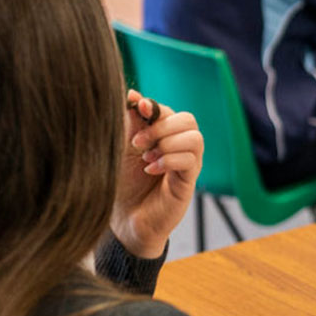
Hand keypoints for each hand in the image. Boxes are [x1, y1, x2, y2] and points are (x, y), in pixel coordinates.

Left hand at [112, 92, 202, 258]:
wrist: (123, 221)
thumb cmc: (121, 184)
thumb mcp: (120, 148)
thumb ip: (129, 122)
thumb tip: (132, 94)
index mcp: (163, 136)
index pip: (168, 111)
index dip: (154, 107)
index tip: (136, 105)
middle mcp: (179, 148)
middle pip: (188, 119)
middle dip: (162, 126)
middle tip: (138, 143)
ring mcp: (187, 165)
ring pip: (194, 137)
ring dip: (168, 143)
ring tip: (146, 157)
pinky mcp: (188, 182)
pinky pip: (191, 160)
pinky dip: (169, 160)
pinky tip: (151, 169)